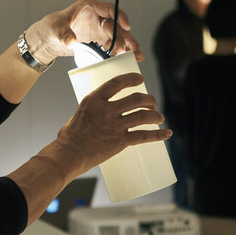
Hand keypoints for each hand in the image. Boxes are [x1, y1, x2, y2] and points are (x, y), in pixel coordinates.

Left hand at [24, 0, 141, 64]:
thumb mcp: (55, 29)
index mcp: (89, 7)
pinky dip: (120, 52)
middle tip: (131, 49)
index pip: (109, 9)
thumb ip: (64, 34)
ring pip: (118, 36)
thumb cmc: (50, 28)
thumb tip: (71, 40)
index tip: (127, 26)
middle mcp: (98, 17)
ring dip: (127, 46)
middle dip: (125, 37)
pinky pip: (113, 45)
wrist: (47, 41)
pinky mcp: (99, 41)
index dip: (120, 16)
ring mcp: (99, 30)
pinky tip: (126, 59)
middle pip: (117, 25)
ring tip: (135, 57)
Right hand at [54, 72, 170, 173]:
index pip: (117, 83)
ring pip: (143, 116)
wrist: (69, 155)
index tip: (140, 79)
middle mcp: (106, 110)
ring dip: (155, 115)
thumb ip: (94, 108)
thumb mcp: (80, 113)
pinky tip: (166, 133)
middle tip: (152, 103)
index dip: (131, 79)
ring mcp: (115, 126)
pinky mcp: (120, 141)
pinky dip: (158, 135)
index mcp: (94, 100)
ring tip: (159, 117)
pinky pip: (144, 136)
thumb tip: (104, 108)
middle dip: (148, 100)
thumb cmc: (70, 137)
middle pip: (136, 99)